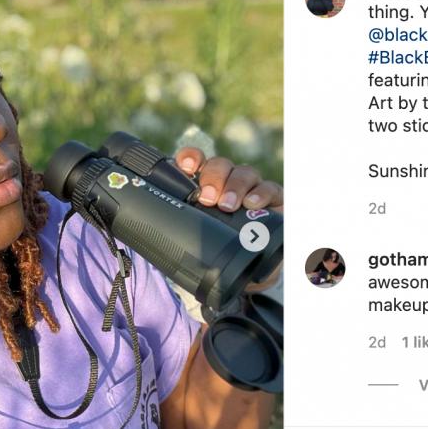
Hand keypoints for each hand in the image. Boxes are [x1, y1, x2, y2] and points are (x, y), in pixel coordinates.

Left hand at [175, 146, 283, 290]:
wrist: (253, 269)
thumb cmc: (220, 248)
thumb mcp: (200, 238)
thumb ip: (184, 230)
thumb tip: (154, 239)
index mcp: (206, 185)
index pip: (197, 162)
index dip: (191, 158)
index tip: (186, 167)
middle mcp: (228, 181)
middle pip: (220, 165)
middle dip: (213, 178)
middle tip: (208, 198)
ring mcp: (252, 188)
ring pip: (244, 173)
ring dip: (235, 186)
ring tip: (228, 205)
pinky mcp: (274, 199)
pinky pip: (270, 188)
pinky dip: (261, 194)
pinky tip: (253, 204)